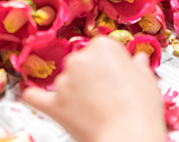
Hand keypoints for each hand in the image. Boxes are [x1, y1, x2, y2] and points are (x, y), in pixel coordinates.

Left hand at [22, 37, 165, 141]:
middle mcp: (80, 59)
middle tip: (106, 94)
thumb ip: (137, 66)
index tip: (115, 74)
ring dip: (73, 91)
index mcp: (103, 47)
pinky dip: (35, 96)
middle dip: (89, 76)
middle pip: (81, 61)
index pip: (101, 48)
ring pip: (65, 80)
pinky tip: (31, 95)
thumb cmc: (141, 110)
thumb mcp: (147, 81)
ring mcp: (64, 81)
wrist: (127, 138)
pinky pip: (36, 96)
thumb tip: (138, 61)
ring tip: (93, 109)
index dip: (109, 63)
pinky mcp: (54, 104)